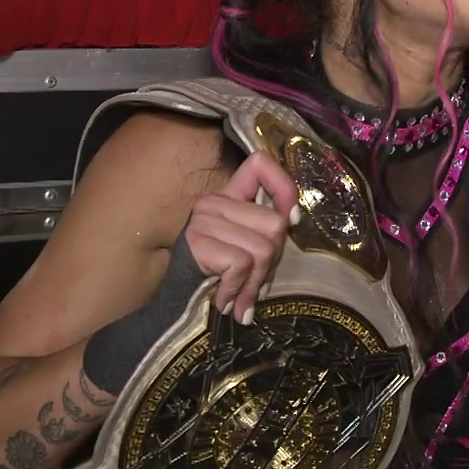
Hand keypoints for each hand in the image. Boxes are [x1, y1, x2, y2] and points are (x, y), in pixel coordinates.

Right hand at [186, 153, 297, 324]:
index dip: (284, 189)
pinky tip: (225, 301)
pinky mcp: (197, 241)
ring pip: (263, 249)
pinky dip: (239, 289)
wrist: (174, 304)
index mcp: (228, 197)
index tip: (290, 220)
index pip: (260, 164)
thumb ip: (267, 235)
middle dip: (272, 263)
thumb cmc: (214, 279)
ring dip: (255, 283)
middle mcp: (214, 202)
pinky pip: (242, 264)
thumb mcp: (245, 251)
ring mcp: (203, 219)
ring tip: (242, 300)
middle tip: (255, 286)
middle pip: (275, 224)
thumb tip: (294, 221)